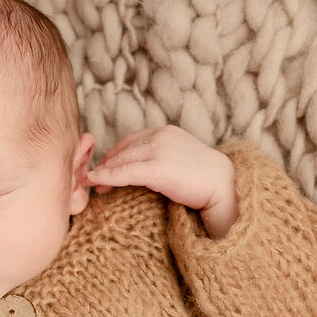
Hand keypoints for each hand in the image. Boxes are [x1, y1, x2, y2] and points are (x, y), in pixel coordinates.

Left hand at [92, 125, 238, 237]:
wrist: (223, 184)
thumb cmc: (205, 178)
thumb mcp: (182, 159)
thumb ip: (164, 158)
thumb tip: (147, 171)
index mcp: (166, 132)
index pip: (133, 140)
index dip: (116, 153)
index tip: (105, 166)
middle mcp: (160, 137)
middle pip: (124, 148)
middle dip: (107, 163)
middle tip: (93, 178)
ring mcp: (158, 151)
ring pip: (122, 159)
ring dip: (104, 171)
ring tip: (92, 183)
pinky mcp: (157, 169)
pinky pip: (125, 172)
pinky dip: (107, 176)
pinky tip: (95, 181)